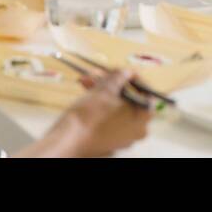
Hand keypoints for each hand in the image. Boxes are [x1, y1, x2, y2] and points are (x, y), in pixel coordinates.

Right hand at [23, 70, 151, 156]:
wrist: (66, 141)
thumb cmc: (90, 115)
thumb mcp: (105, 90)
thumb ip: (119, 78)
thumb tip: (126, 72)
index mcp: (143, 118)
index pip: (146, 92)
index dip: (133, 78)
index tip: (120, 70)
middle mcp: (137, 130)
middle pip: (128, 98)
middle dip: (112, 82)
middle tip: (100, 72)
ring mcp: (122, 137)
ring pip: (116, 106)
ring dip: (103, 90)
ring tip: (87, 79)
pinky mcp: (108, 140)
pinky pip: (109, 117)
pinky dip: (100, 104)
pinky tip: (87, 90)